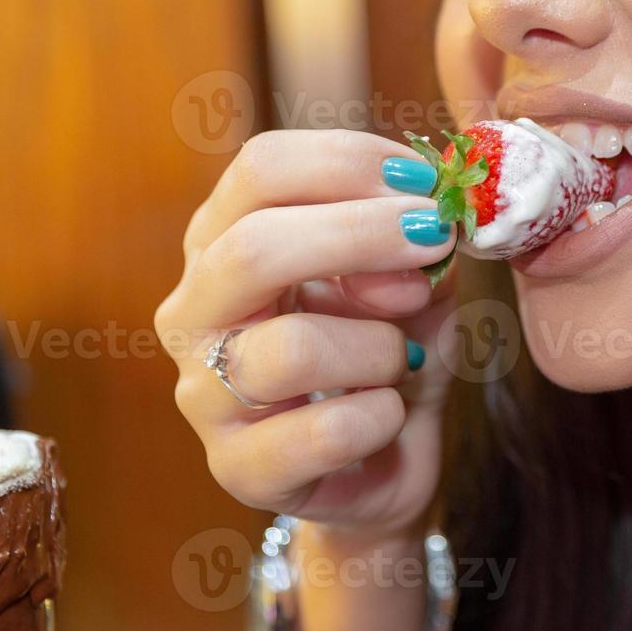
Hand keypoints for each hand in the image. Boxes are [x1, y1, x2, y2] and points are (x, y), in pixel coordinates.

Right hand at [156, 130, 458, 536]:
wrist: (387, 459)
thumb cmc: (390, 347)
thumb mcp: (416, 278)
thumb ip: (417, 242)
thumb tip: (420, 219)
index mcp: (226, 238)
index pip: (262, 170)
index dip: (350, 163)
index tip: (424, 183)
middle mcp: (196, 308)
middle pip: (253, 247)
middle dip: (361, 234)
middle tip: (435, 236)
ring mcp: (204, 392)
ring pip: (292, 348)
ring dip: (379, 346)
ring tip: (401, 359)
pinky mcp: (236, 468)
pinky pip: (323, 432)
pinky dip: (381, 417)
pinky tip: (387, 415)